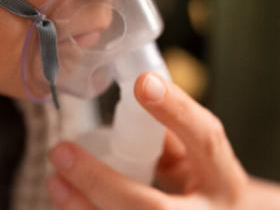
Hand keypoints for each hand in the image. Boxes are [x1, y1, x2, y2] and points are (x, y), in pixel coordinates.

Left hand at [46, 73, 279, 209]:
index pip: (205, 140)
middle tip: (63, 154)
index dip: (175, 111)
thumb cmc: (212, 189)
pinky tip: (63, 202)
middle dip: (103, 187)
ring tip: (54, 182)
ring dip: (84, 209)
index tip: (142, 83)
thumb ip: (172, 139)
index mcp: (225, 181)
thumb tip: (130, 106)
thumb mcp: (201, 163)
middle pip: (154, 209)